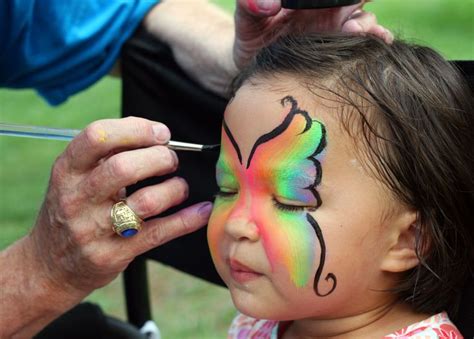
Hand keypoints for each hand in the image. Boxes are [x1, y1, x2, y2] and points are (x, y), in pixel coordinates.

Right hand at [29, 117, 211, 295]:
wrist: (49, 266)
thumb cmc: (72, 211)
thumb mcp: (76, 178)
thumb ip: (108, 154)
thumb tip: (156, 134)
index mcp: (67, 170)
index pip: (97, 136)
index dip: (137, 129)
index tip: (161, 133)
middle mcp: (76, 198)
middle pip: (124, 167)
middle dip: (159, 158)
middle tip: (171, 161)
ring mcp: (93, 229)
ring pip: (145, 202)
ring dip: (174, 189)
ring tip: (180, 187)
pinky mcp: (113, 254)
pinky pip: (158, 233)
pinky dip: (186, 219)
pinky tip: (200, 211)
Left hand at [234, 0, 392, 68]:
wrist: (252, 65)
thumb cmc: (252, 33)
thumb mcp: (246, 15)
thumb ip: (251, 3)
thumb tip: (269, 5)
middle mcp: (328, 10)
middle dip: (360, 0)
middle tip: (348, 16)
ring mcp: (336, 31)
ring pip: (365, 19)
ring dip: (365, 23)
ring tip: (351, 31)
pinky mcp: (340, 53)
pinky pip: (366, 42)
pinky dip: (376, 39)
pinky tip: (376, 41)